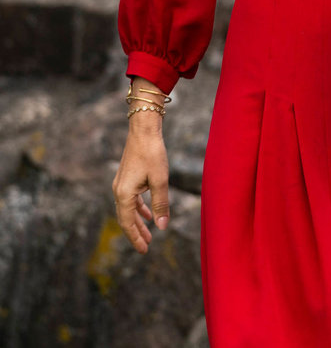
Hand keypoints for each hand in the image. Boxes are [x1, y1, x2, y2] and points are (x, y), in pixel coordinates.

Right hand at [112, 115, 169, 253]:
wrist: (143, 129)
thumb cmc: (152, 153)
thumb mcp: (160, 180)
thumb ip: (161, 204)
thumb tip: (162, 227)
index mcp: (124, 194)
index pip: (128, 223)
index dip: (136, 237)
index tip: (144, 250)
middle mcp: (119, 190)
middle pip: (126, 218)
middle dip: (136, 232)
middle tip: (146, 247)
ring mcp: (121, 183)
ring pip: (128, 209)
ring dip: (138, 221)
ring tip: (148, 233)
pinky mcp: (126, 177)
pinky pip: (131, 199)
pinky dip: (139, 208)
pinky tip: (148, 213)